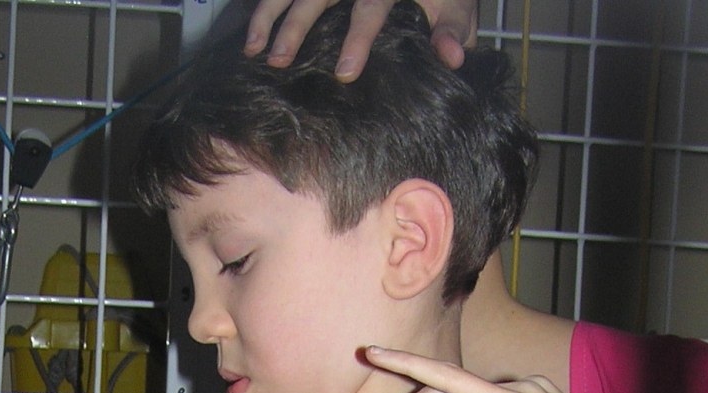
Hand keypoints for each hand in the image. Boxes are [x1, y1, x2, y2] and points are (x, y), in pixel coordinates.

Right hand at [245, 0, 475, 81]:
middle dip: (298, 26)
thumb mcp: (456, 3)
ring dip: (272, 15)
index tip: (344, 72)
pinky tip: (251, 34)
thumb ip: (453, 28)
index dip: (358, 38)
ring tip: (254, 49)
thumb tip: (453, 58)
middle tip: (279, 61)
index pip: (371, 7)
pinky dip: (268, 7)